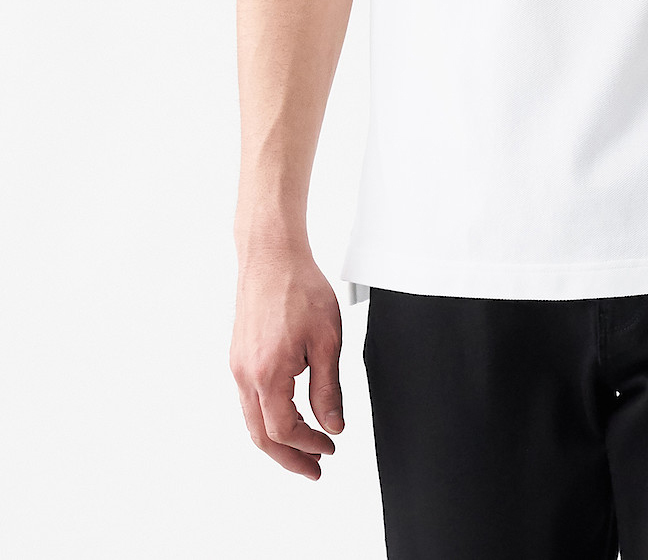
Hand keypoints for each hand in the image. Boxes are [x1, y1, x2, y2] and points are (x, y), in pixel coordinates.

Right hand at [229, 244, 344, 479]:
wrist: (271, 257)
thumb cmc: (299, 288)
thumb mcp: (327, 340)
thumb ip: (328, 388)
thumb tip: (333, 424)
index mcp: (267, 374)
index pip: (284, 430)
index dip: (308, 445)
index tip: (330, 448)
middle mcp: (245, 375)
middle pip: (261, 435)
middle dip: (288, 457)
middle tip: (313, 468)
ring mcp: (238, 367)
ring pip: (252, 420)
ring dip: (277, 440)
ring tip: (304, 447)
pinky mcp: (239, 357)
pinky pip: (249, 400)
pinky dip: (268, 417)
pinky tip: (288, 415)